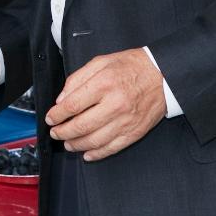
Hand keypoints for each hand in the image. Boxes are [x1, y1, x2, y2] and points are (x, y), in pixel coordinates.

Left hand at [45, 48, 166, 161]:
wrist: (164, 75)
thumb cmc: (132, 66)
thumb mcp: (101, 61)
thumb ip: (78, 78)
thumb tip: (62, 98)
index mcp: (104, 84)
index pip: (72, 105)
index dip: (57, 115)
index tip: (50, 118)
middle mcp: (114, 104)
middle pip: (80, 126)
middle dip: (62, 132)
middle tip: (55, 132)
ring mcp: (125, 121)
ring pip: (94, 140)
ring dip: (75, 145)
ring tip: (67, 143)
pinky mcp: (134, 132)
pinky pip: (112, 148)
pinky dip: (96, 154)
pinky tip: (86, 153)